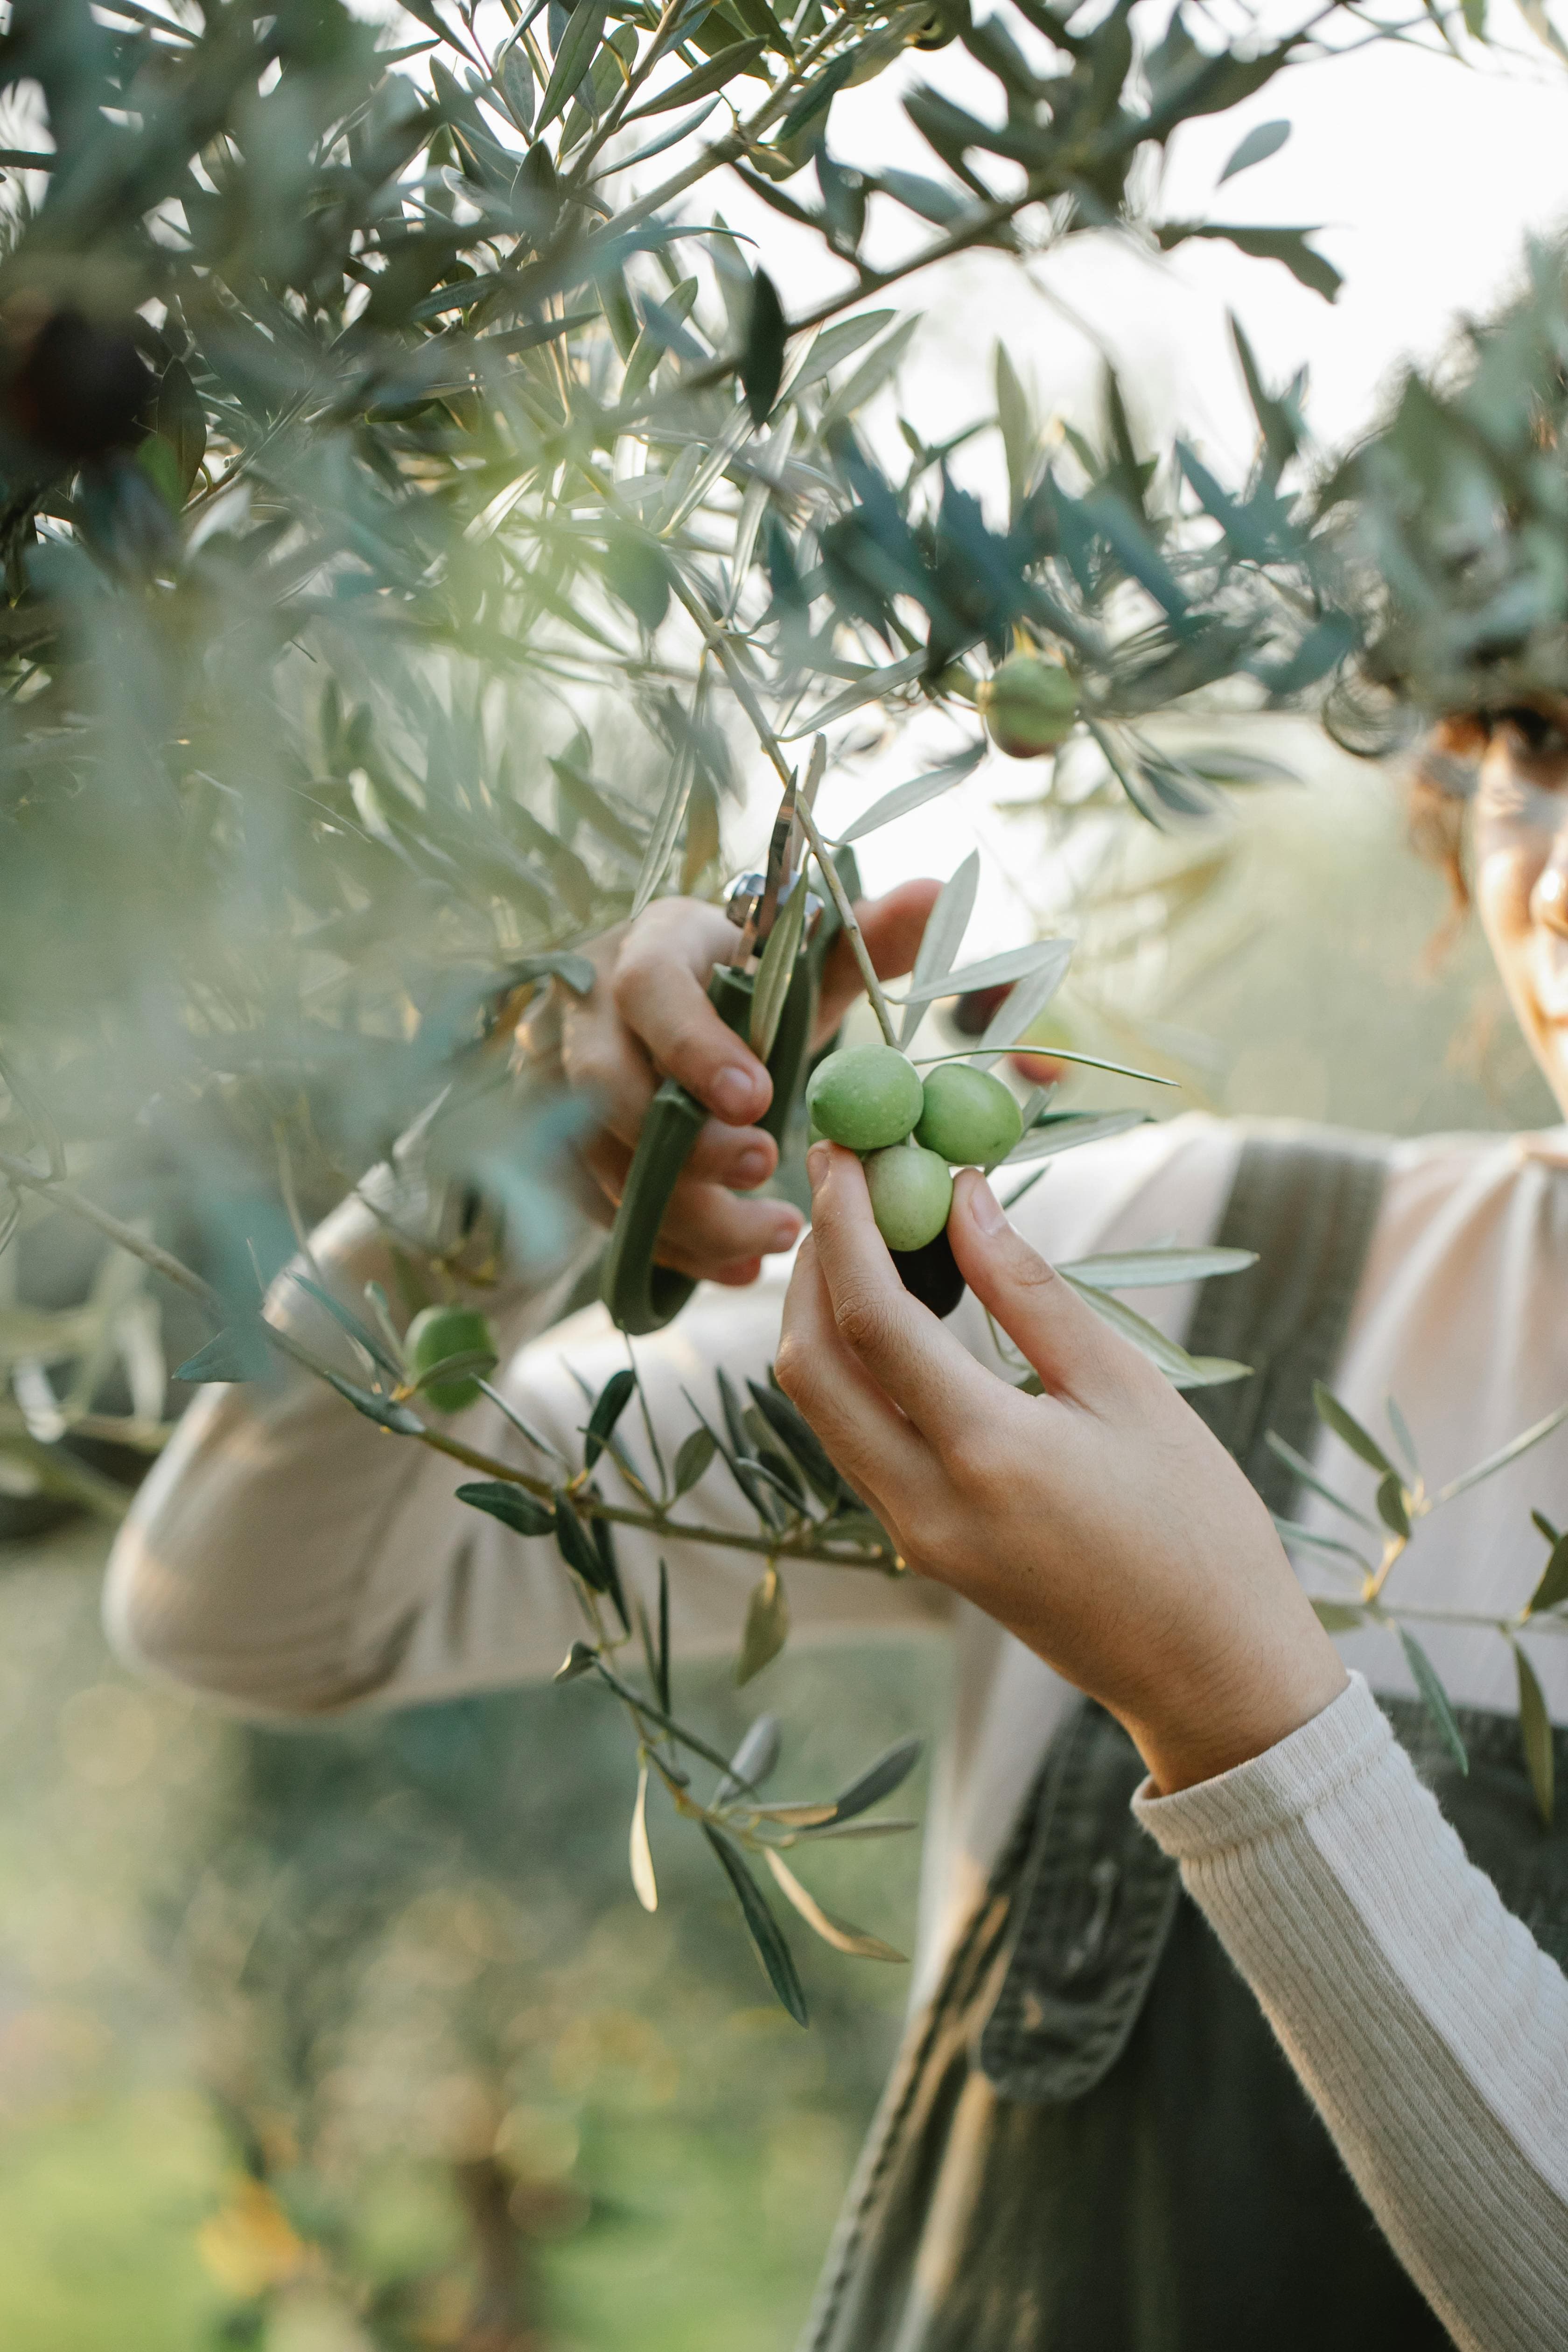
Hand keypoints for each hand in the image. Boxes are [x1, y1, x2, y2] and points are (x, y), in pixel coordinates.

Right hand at [541, 881, 938, 1287]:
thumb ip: (870, 935)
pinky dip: (674, 1248)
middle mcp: (590, 1013)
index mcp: (652, 947)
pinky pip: (605, 1212)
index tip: (760, 1100)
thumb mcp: (806, 958)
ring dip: (687, 1214)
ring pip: (601, 1163)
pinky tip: (738, 1267)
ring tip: (776, 1235)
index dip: (695, 1047)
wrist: (681, 1010)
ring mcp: (563, 1087)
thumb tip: (936, 893)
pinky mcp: (567, 1150)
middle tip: (764, 1169)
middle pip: (605, 1088)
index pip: (647, 989)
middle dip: (684, 1144)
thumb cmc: (748, 982)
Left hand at [776, 1146, 1347, 1793]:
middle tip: (841, 1186)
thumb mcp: (1126, 1392)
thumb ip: (1031, 1292)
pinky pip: (854, 1442)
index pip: (870, 1319)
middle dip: (810, 1266)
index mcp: (985, 1455)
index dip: (843, 1225)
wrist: (1210, 1673)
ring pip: (820, 1408)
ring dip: (821, 1316)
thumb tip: (962, 1198)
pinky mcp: (921, 1549)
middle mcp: (924, 1503)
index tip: (844, 1150)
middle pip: (809, 1365)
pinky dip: (852, 1369)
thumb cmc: (1197, 1524)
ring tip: (864, 1235)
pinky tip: (893, 1317)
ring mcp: (912, 1536)